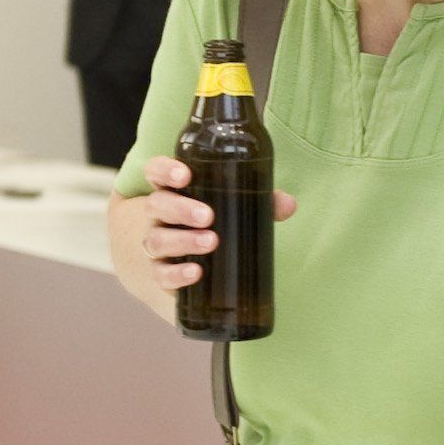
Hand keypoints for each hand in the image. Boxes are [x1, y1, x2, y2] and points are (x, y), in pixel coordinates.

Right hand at [113, 154, 299, 292]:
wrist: (181, 260)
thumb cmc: (210, 222)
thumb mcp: (230, 206)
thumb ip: (259, 202)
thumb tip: (288, 204)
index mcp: (172, 190)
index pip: (156, 171)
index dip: (165, 170)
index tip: (185, 175)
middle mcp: (158, 215)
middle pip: (157, 204)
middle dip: (181, 209)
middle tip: (208, 216)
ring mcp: (155, 243)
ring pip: (157, 239)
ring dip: (184, 241)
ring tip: (211, 242)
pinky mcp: (159, 273)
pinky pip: (162, 274)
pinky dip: (178, 274)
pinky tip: (195, 273)